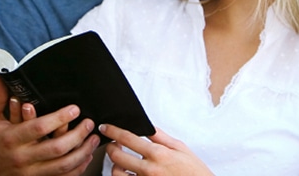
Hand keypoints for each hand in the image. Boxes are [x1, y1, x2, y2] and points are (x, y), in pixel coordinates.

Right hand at [0, 76, 100, 174]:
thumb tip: (0, 78)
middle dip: (77, 135)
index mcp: (11, 139)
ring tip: (93, 139)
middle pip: (56, 149)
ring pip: (63, 166)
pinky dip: (77, 168)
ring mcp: (31, 172)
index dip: (59, 118)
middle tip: (88, 123)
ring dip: (82, 152)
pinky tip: (85, 157)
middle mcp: (22, 157)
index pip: (39, 128)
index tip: (74, 109)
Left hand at [99, 124, 213, 175]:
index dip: (112, 131)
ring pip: (117, 173)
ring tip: (120, 162)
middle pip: (117, 156)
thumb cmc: (194, 172)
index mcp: (158, 154)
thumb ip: (161, 137)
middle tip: (113, 145)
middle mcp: (149, 169)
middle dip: (111, 148)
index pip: (128, 138)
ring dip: (115, 165)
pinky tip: (127, 173)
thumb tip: (147, 127)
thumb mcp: (181, 149)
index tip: (105, 128)